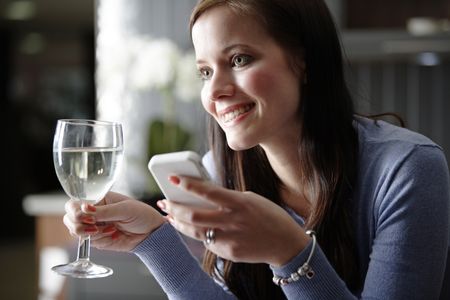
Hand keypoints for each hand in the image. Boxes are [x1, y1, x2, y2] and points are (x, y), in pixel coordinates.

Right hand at [63, 191, 165, 251]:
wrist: (151, 233)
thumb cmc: (141, 215)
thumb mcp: (125, 209)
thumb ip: (104, 211)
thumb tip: (85, 208)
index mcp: (98, 199)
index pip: (74, 203)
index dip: (75, 211)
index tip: (87, 217)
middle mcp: (92, 212)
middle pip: (69, 219)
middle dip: (79, 225)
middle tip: (95, 226)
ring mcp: (93, 227)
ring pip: (77, 232)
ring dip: (93, 233)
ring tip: (111, 229)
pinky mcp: (98, 240)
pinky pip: (90, 243)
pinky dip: (101, 240)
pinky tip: (114, 234)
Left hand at [160, 176, 309, 265]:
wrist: (286, 243)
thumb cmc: (268, 216)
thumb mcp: (250, 199)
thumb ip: (227, 198)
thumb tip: (202, 195)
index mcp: (240, 203)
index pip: (208, 192)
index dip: (188, 184)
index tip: (173, 178)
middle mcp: (233, 221)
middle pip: (194, 215)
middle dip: (174, 207)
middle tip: (164, 201)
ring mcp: (230, 239)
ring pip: (195, 231)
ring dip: (178, 222)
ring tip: (169, 215)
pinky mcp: (229, 252)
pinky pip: (207, 242)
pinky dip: (196, 234)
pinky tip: (189, 228)